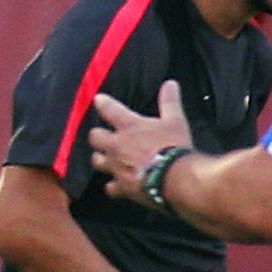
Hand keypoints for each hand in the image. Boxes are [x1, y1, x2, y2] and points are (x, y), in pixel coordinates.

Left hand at [89, 82, 193, 205]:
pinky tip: (117, 187)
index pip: (110, 110)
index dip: (103, 103)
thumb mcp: (175, 121)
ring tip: (105, 159)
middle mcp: (117, 146)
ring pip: (97, 162)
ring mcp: (117, 167)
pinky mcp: (122, 187)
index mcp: (130, 127)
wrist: (174, 179)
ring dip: (101, 160)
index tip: (98, 100)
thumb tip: (170, 84)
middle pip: (95, 137)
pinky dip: (114, 187)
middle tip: (101, 136)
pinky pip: (111, 188)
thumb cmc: (174, 147)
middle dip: (97, 136)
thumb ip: (170, 102)